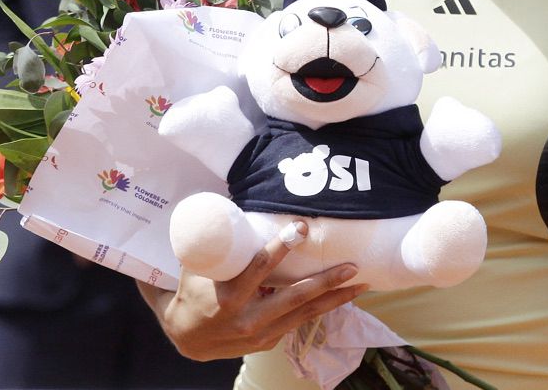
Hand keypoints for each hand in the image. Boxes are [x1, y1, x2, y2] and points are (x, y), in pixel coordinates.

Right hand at [138, 221, 368, 360]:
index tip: (300, 228)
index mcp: (230, 295)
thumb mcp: (197, 267)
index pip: (260, 268)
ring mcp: (262, 333)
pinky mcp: (269, 341)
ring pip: (305, 314)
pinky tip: (341, 297)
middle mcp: (250, 317)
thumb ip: (216, 244)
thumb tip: (224, 205)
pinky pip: (299, 322)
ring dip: (336, 298)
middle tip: (352, 265)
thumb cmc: (192, 293)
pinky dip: (321, 309)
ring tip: (362, 284)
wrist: (186, 339)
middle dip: (327, 280)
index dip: (281, 247)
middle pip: (296, 297)